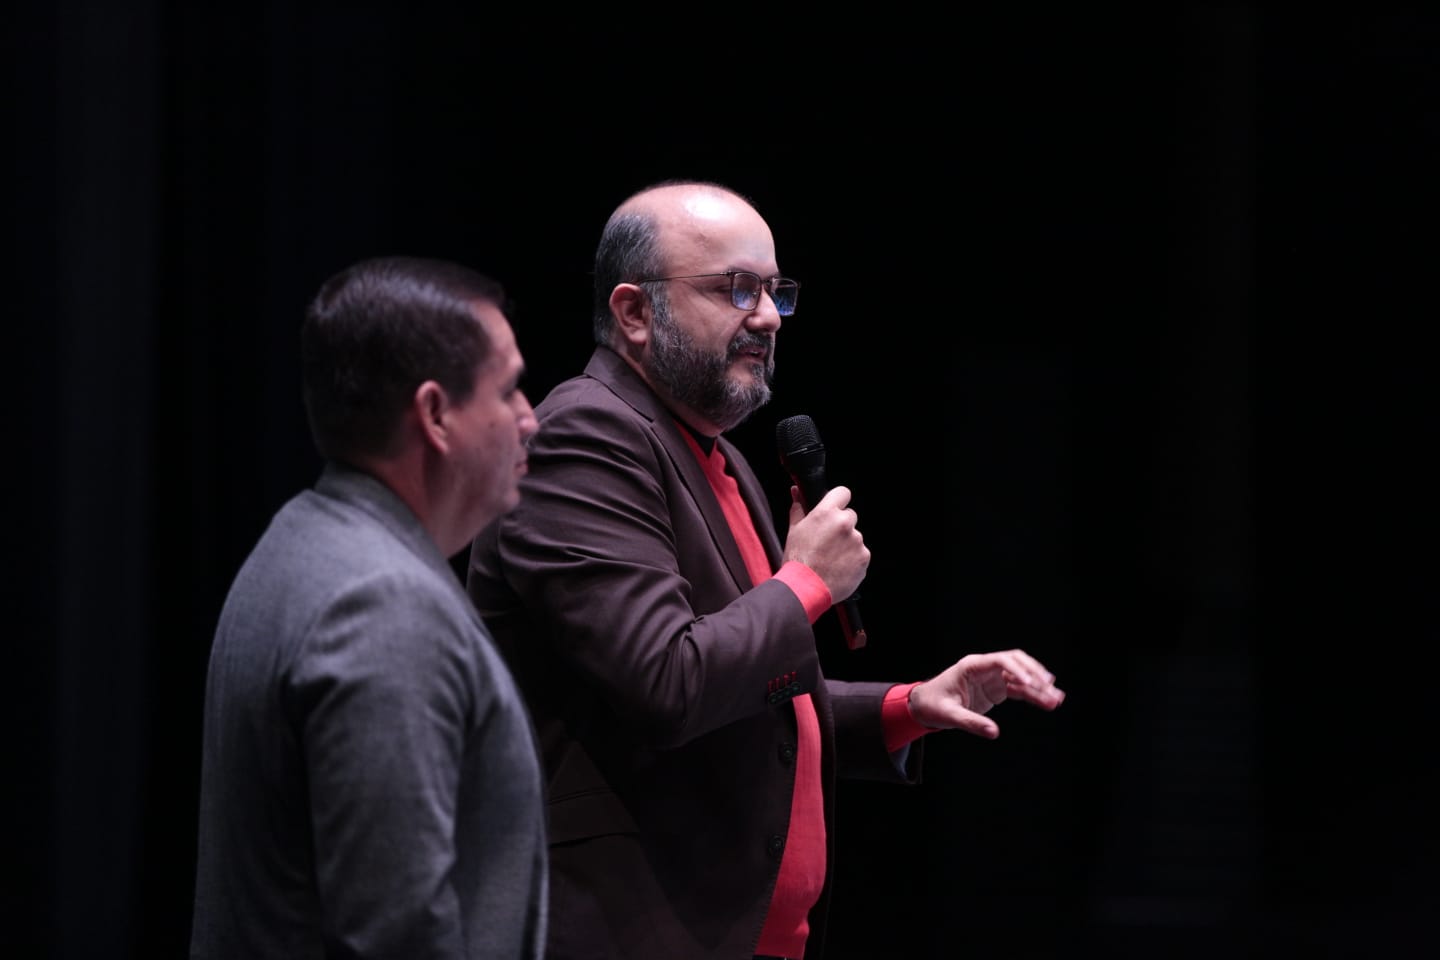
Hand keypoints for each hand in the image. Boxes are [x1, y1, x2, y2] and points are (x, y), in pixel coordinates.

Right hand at [782, 485, 868, 601]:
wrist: (805, 588)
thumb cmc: (797, 559)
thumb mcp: (794, 530)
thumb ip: (798, 508)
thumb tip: (796, 491)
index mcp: (826, 513)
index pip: (843, 493)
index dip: (838, 501)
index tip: (834, 509)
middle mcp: (845, 523)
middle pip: (850, 516)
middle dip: (841, 526)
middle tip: (827, 541)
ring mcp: (857, 541)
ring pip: (855, 537)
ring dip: (846, 544)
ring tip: (830, 558)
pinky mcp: (864, 558)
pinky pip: (860, 554)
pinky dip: (852, 559)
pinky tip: (838, 567)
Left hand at [907, 649, 1064, 739]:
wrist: (925, 705)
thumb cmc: (933, 705)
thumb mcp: (948, 716)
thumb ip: (971, 723)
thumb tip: (993, 732)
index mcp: (972, 667)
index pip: (1000, 661)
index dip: (1017, 669)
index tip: (1029, 683)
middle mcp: (985, 669)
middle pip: (1016, 662)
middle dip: (1034, 673)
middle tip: (1050, 687)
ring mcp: (992, 678)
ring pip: (1021, 677)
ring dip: (1039, 687)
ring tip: (1057, 699)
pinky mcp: (997, 689)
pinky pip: (1019, 690)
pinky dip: (1034, 696)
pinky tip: (1048, 703)